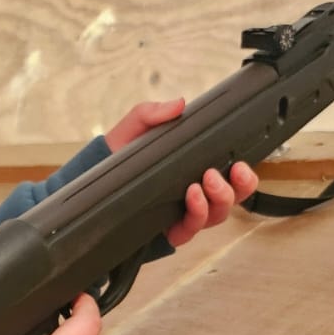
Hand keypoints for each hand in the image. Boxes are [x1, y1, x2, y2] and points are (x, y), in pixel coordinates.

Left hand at [103, 96, 258, 247]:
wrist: (90, 184)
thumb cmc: (118, 158)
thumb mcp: (134, 129)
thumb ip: (153, 113)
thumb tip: (179, 104)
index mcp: (194, 169)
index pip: (231, 174)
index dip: (244, 172)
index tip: (242, 161)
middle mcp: (195, 194)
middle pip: (234, 197)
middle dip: (240, 186)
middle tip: (231, 171)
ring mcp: (184, 214)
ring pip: (218, 214)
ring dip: (219, 198)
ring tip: (204, 183)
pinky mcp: (169, 230)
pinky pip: (192, 229)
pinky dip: (197, 214)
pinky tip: (191, 197)